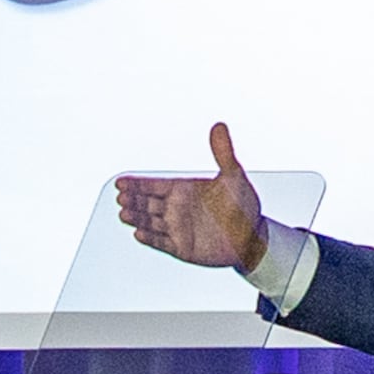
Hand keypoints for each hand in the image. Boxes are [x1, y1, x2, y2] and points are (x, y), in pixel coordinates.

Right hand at [114, 123, 268, 272]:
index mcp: (183, 190)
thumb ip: (223, 152)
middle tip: (121, 197)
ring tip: (124, 214)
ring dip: (137, 218)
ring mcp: (177, 228)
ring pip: (150, 222)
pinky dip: (150, 239)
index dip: (137, 184)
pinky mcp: (182, 247)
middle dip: (133, 200)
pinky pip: (162, 243)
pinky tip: (139, 233)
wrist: (252, 236)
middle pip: (147, 203)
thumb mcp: (234, 176)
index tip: (121, 182)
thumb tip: (220, 126)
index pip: (154, 185)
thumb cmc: (242, 204)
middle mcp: (176, 208)